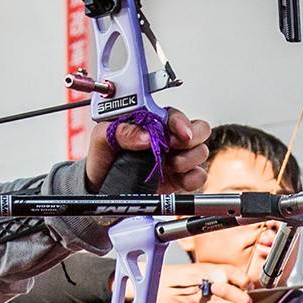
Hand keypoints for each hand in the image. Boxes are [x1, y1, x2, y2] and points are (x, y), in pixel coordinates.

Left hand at [79, 106, 213, 193]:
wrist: (100, 187)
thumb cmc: (103, 157)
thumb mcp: (103, 137)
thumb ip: (123, 131)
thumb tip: (146, 135)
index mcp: (153, 122)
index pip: (176, 116)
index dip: (181, 122)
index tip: (179, 132)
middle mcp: (168, 138)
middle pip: (199, 130)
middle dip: (191, 139)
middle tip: (173, 147)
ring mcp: (176, 158)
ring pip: (201, 152)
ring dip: (188, 160)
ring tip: (169, 165)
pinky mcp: (180, 179)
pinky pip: (199, 176)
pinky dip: (193, 178)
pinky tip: (179, 179)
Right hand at [157, 261, 255, 302]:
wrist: (153, 284)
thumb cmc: (178, 278)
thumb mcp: (197, 270)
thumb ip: (216, 276)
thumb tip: (239, 286)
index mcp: (205, 269)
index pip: (228, 271)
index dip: (241, 279)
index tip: (249, 286)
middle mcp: (201, 281)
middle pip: (224, 289)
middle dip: (240, 298)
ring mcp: (194, 296)